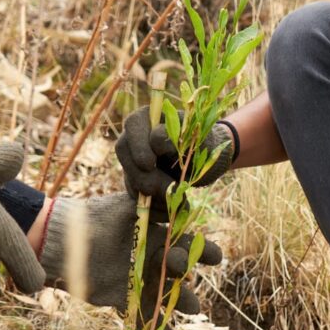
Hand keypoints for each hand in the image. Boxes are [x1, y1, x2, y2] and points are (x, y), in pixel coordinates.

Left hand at [39, 194, 221, 329]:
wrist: (62, 240)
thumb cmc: (95, 216)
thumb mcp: (127, 205)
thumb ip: (155, 206)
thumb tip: (184, 201)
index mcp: (157, 236)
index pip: (186, 243)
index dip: (203, 251)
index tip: (215, 258)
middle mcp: (152, 259)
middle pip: (178, 270)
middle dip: (185, 273)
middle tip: (180, 268)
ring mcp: (139, 280)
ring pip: (165, 296)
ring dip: (179, 303)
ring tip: (191, 308)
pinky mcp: (124, 299)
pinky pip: (143, 317)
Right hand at [116, 110, 235, 206]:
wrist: (204, 162)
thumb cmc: (202, 143)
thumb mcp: (195, 137)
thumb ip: (177, 136)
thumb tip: (156, 141)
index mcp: (147, 117)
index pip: (133, 126)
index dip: (139, 147)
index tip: (150, 164)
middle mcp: (133, 137)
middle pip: (125, 153)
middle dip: (144, 176)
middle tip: (167, 189)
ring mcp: (132, 160)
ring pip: (130, 178)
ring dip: (152, 194)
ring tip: (177, 200)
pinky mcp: (136, 181)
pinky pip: (136, 196)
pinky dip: (152, 207)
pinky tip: (168, 211)